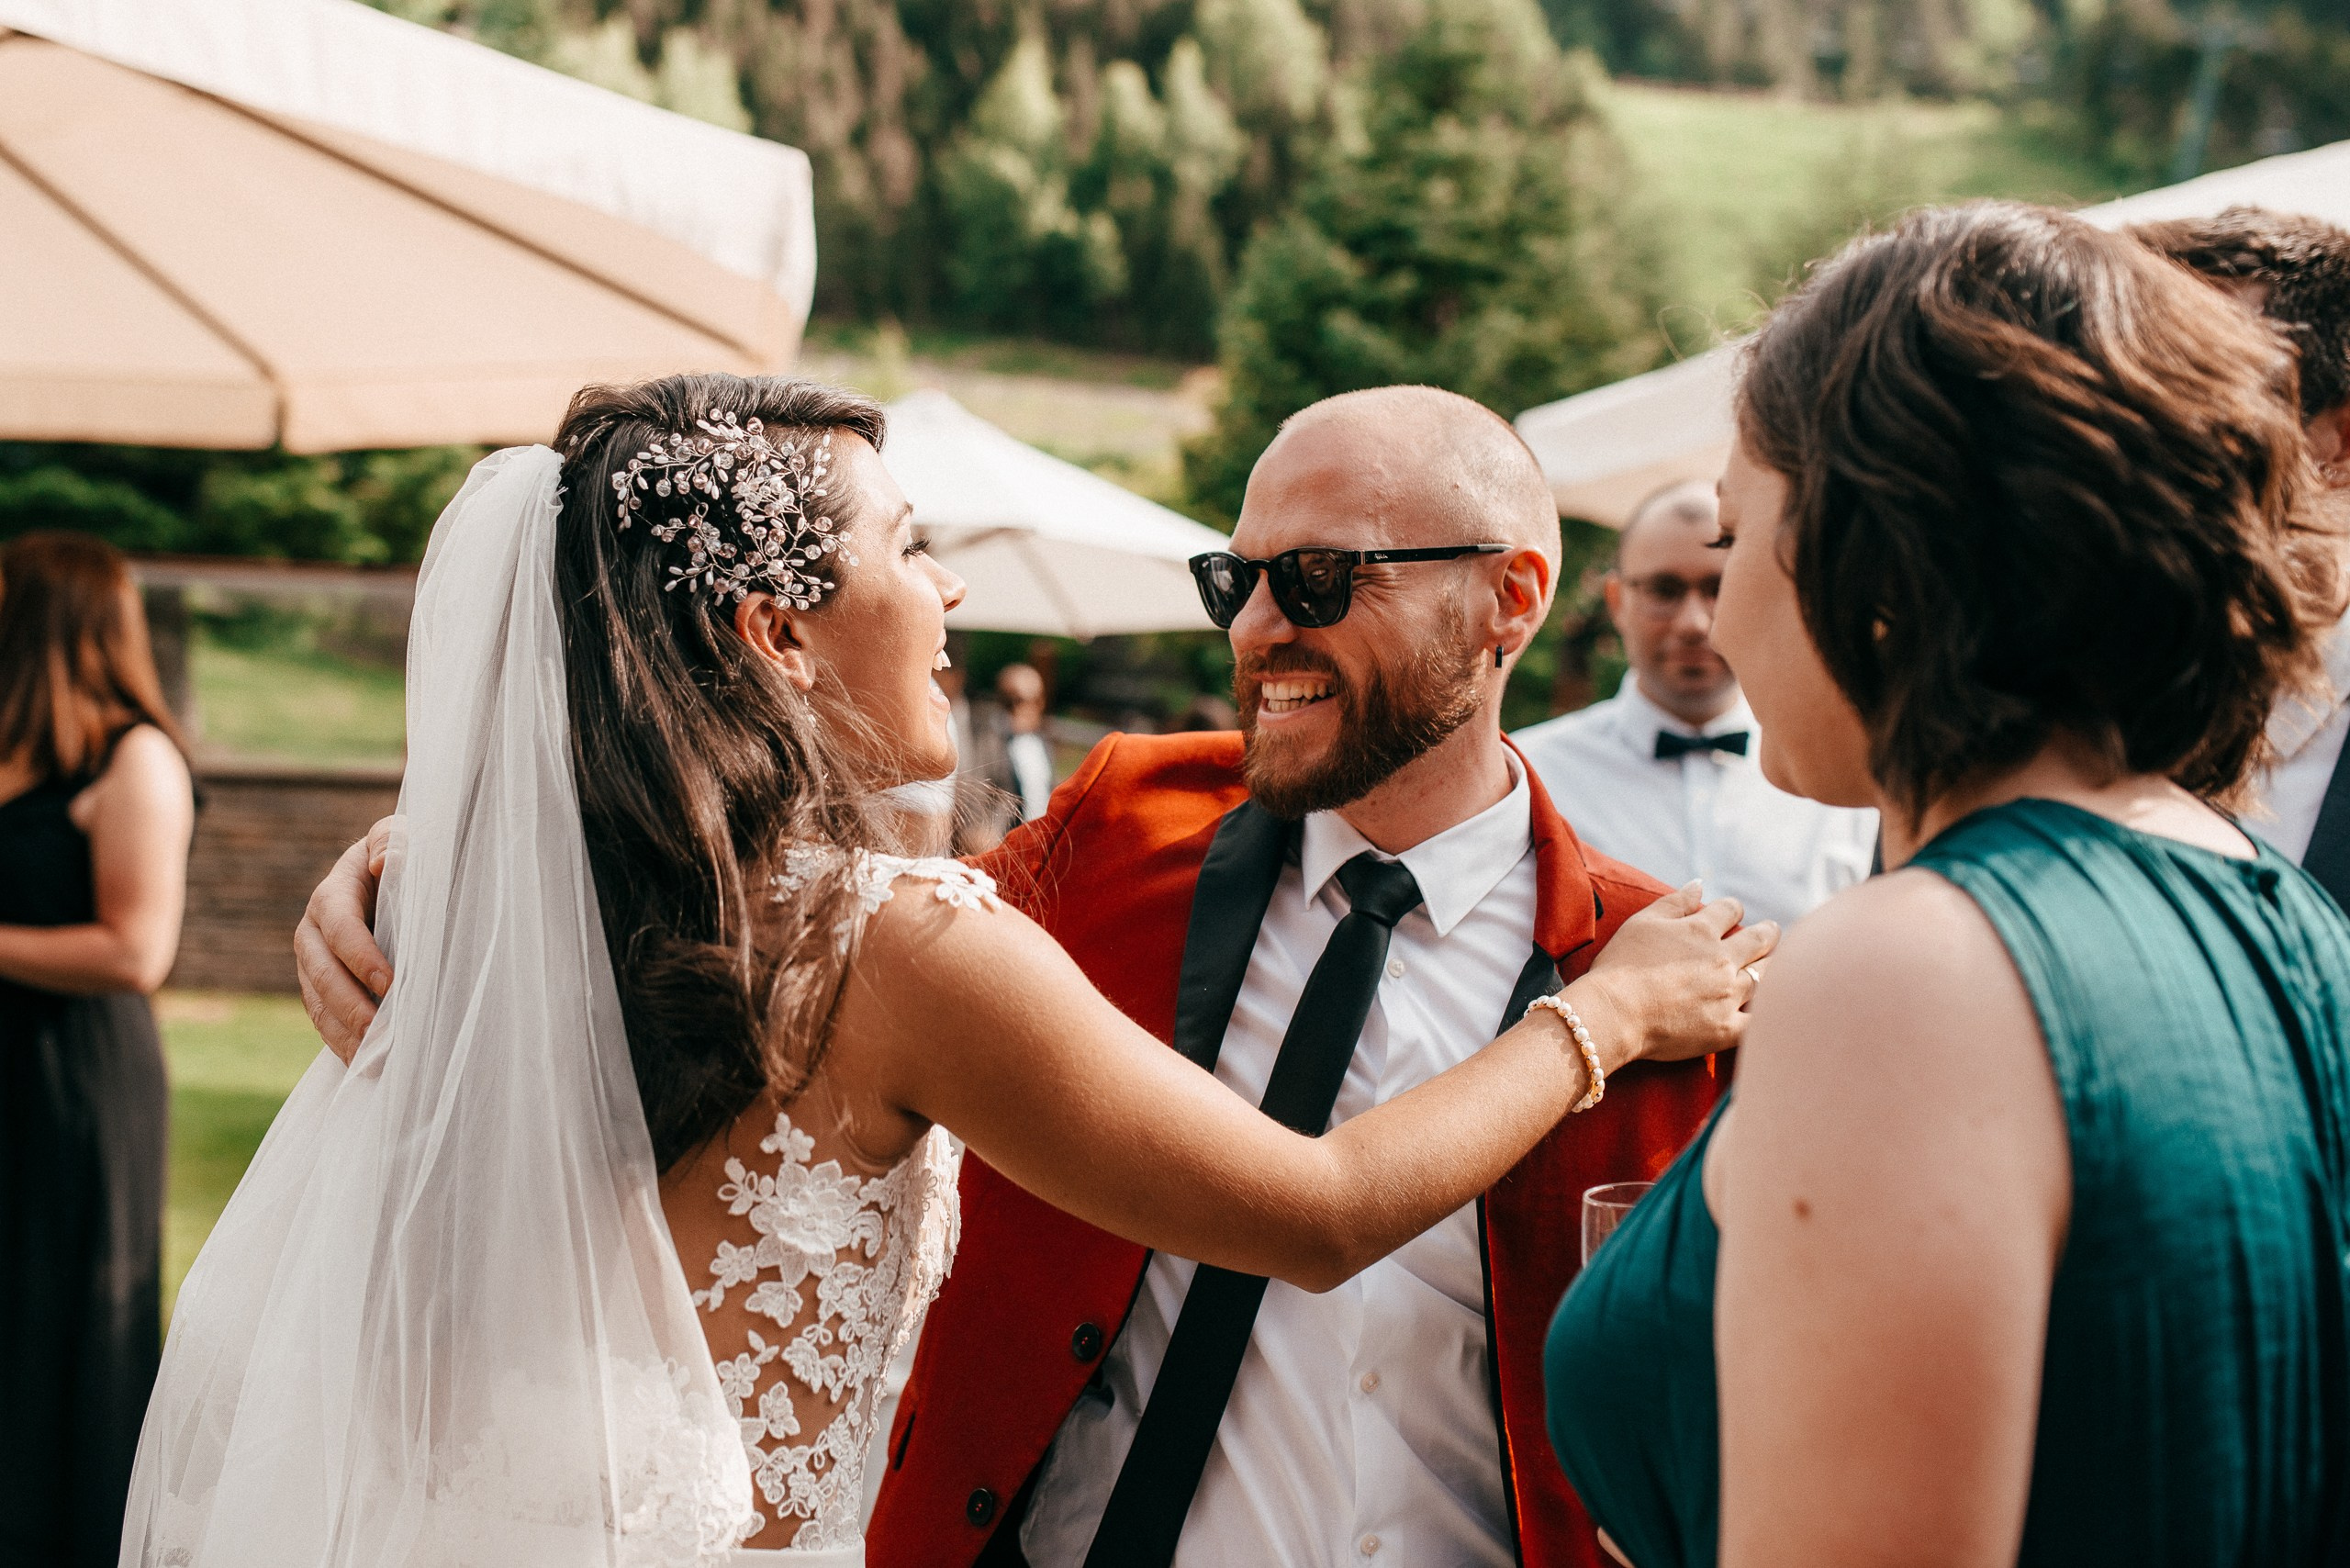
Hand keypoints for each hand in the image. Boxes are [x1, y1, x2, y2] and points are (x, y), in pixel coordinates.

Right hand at [295, 815, 396, 1062]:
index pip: (339, 924)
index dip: (360, 955)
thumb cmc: (409, 857)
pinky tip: (364, 1064)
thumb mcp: (405, 838)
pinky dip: (341, 1042)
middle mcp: (314, 929)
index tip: (389, 984)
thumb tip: (385, 862)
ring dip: (343, 1032)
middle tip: (380, 1032)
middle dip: (349, 1004)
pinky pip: (322, 1018)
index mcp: (335, 892)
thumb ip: (395, 841)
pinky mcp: (321, 987)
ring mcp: (314, 960)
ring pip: (316, 1000)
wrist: (401, 880)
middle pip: (320, 970)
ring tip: (372, 1059)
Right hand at [1573, 881, 1777, 1069]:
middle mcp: (1722, 960)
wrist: (1613, 1012)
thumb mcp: (1643, 922)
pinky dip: (1768, 1014)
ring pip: (1765, 977)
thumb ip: (1675, 902)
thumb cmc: (1620, 965)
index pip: (1730, 911)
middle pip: (1759, 941)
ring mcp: (1727, 995)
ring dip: (1773, 966)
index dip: (1733, 909)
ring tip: (1777, 963)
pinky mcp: (1726, 1028)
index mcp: (1701, 931)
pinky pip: (1758, 1022)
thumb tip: (1700, 884)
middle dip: (1768, 933)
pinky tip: (1777, 1009)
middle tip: (1773, 931)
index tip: (1734, 911)